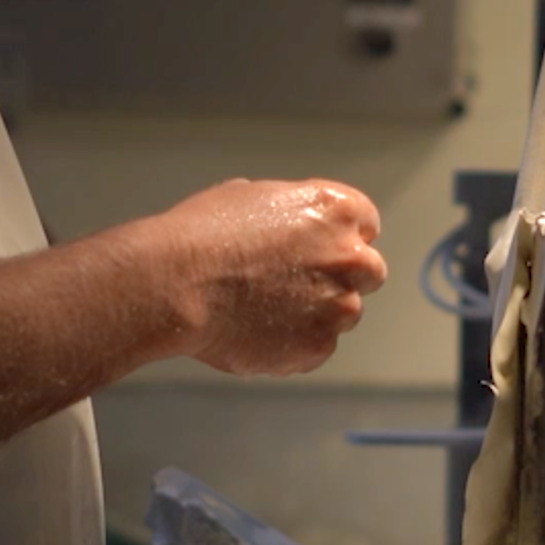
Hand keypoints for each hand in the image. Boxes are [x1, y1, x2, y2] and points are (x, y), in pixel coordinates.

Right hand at [151, 178, 387, 376]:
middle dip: (340, 277)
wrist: (176, 284)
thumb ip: (290, 213)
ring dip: (317, 312)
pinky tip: (258, 330)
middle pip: (367, 272)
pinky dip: (294, 343)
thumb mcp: (251, 196)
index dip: (339, 237)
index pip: (366, 225)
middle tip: (297, 282)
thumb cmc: (203, 235)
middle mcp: (348, 258)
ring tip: (266, 309)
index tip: (319, 248)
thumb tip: (289, 229)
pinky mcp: (316, 348)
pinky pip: (316, 347)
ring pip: (343, 314)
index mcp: (337, 211)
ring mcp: (336, 307)